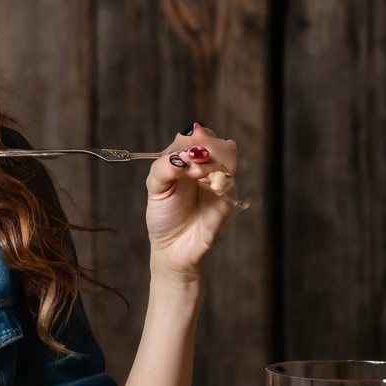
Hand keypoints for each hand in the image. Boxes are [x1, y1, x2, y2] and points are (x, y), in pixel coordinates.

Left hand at [145, 124, 239, 282]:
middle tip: (190, 159)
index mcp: (188, 161)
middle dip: (206, 145)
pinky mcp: (227, 201)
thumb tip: (180, 154)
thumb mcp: (155, 187)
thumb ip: (163, 167)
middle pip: (218, 142)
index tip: (185, 142)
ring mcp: (219, 183)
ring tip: (195, 173)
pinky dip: (220, 179)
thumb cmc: (164, 216)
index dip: (194, 136)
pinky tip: (208, 185)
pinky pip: (230, 182)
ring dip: (212, 161)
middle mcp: (207, 169)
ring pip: (228, 158)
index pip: (199, 136)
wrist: (171, 248)